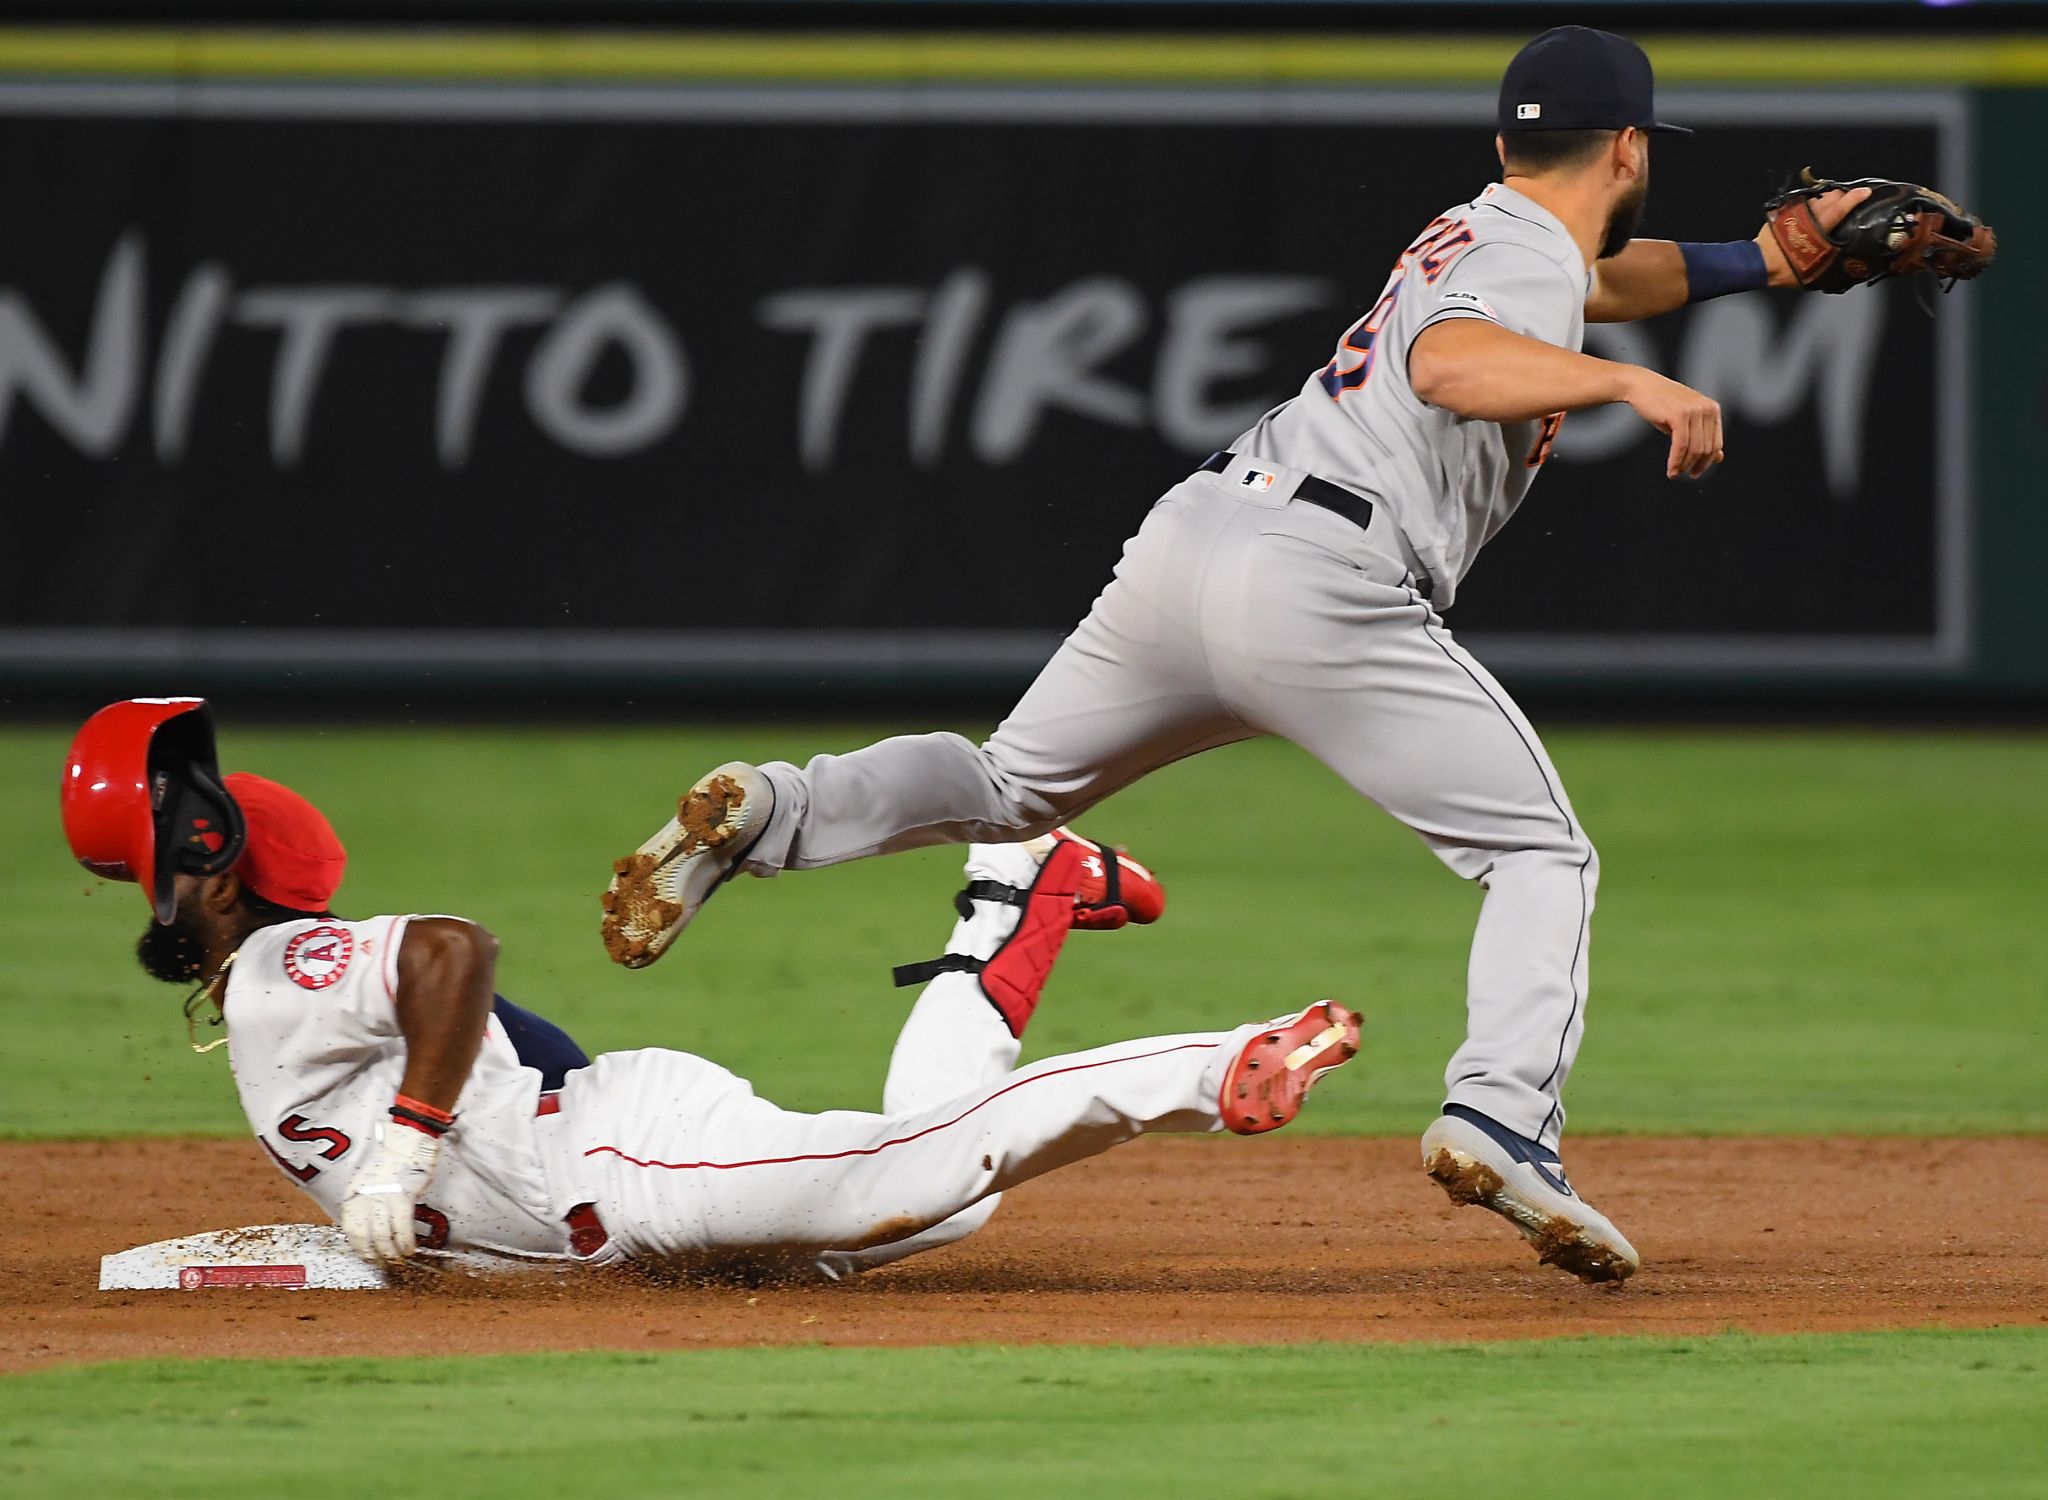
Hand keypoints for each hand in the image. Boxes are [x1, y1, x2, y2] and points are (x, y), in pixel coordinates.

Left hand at [340, 1125, 441, 1264]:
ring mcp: (383, 1197)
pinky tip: (410, 1247)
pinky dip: (405, 1242)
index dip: (360, 1248)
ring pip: (383, 1236)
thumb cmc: (390, 1163)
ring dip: (391, 1252)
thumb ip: (365, 1204)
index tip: (369, 1256)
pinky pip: (402, 1227)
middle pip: (366, 1236)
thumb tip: (370, 1228)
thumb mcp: (368, 1183)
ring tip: (399, 1256)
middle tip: (385, 1261)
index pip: (351, 1230)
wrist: (407, 1142)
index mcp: (354, 1195)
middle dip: (376, 1254)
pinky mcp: (402, 1196)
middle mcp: (365, 1197)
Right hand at [1620, 367, 1723, 479]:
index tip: (1695, 471)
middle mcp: (1707, 409)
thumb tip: (1719, 458)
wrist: (1641, 386)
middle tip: (1684, 475)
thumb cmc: (1662, 404)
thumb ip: (1703, 437)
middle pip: (1707, 448)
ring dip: (1684, 466)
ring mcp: (1694, 411)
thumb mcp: (1686, 421)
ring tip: (1674, 474)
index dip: (1707, 461)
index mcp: (1712, 409)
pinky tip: (1670, 470)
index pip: (1716, 443)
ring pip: (1695, 449)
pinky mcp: (1680, 415)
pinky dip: (1676, 461)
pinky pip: (1682, 446)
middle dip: (1696, 465)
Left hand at [1756, 185, 1871, 287]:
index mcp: (1816, 229)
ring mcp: (1794, 212)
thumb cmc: (1785, 270)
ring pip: (1817, 199)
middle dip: (1842, 197)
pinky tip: (1814, 213)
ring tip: (1833, 206)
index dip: (1854, 198)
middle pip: (1830, 197)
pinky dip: (1812, 206)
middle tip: (1850, 201)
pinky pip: (1803, 205)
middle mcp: (1806, 216)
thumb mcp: (1815, 271)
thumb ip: (1831, 260)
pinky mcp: (1784, 213)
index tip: (1865, 192)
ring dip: (1827, 201)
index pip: (1839, 207)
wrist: (1758, 263)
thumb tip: (1848, 263)